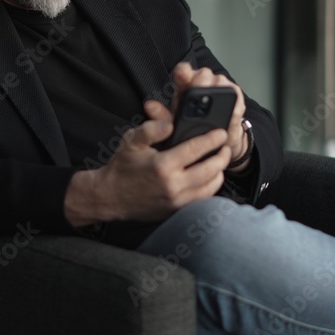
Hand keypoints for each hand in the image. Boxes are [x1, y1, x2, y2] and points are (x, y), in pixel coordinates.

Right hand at [63, 100, 228, 225]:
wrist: (110, 197)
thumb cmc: (122, 167)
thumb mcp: (132, 141)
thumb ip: (152, 128)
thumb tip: (171, 123)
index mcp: (163, 165)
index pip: (197, 149)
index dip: (212, 139)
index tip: (221, 133)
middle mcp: (173, 185)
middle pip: (210, 169)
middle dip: (222, 155)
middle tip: (225, 147)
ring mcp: (176, 201)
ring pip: (210, 186)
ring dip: (219, 172)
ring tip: (219, 161)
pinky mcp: (176, 210)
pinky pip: (202, 199)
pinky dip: (210, 187)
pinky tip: (209, 177)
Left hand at [171, 62, 249, 169]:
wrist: (216, 142)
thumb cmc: (193, 129)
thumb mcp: (174, 124)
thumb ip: (161, 116)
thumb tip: (149, 106)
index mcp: (186, 85)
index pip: (183, 70)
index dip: (183, 72)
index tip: (182, 76)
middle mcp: (204, 81)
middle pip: (203, 74)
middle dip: (199, 85)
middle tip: (196, 99)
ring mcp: (220, 87)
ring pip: (218, 80)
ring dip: (215, 93)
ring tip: (211, 109)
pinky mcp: (235, 96)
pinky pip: (233, 94)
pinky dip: (230, 104)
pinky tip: (226, 114)